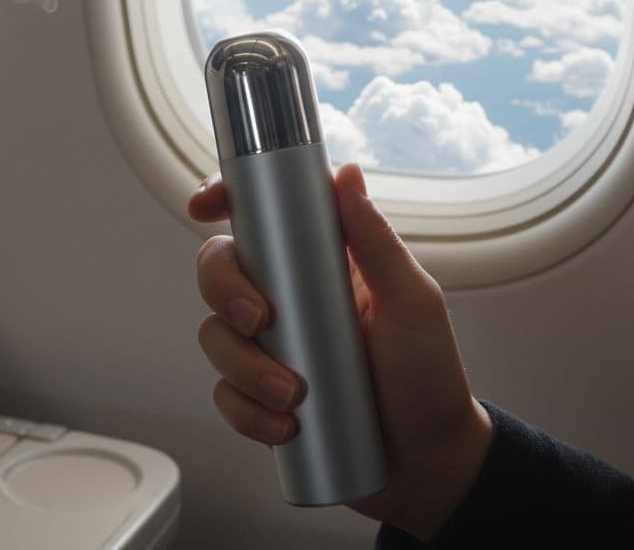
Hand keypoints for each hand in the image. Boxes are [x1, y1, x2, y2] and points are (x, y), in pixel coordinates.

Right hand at [190, 162, 492, 540]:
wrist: (429, 461)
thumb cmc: (429, 374)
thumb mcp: (412, 301)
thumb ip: (376, 240)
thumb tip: (347, 173)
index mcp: (319, 261)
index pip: (261, 215)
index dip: (223, 197)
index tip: (204, 204)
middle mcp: (286, 297)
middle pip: (219, 268)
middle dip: (225, 290)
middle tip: (260, 321)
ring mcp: (269, 348)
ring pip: (215, 335)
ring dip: (244, 366)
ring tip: (292, 396)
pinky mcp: (260, 396)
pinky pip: (225, 394)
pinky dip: (247, 411)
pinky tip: (284, 426)